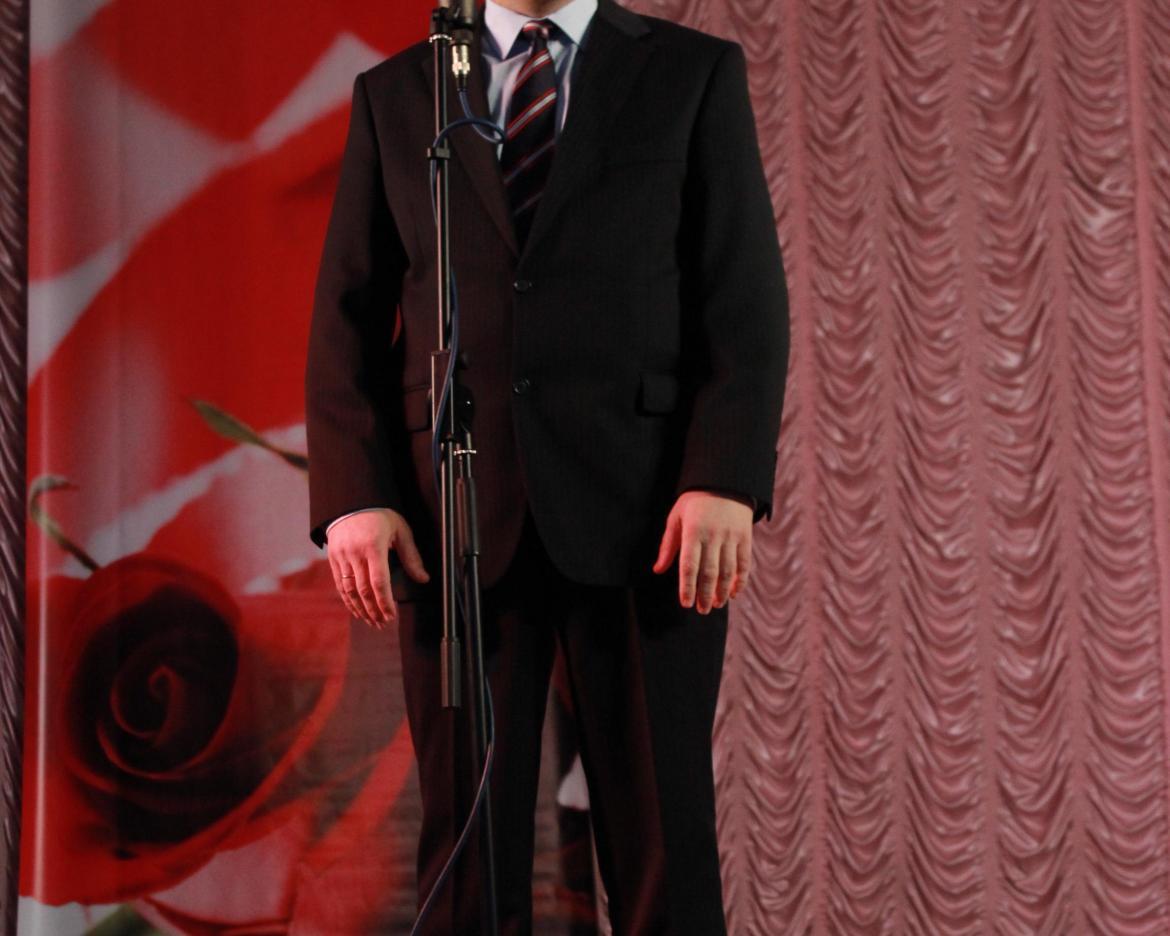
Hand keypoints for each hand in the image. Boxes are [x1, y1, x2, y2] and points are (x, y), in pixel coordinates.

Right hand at [326, 508, 429, 628]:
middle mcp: (355, 553)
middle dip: (374, 610)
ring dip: (361, 609)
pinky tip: (356, 610)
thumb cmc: (380, 515)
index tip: (392, 615)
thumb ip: (411, 556)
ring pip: (349, 590)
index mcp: (373, 546)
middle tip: (383, 623)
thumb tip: (423, 578)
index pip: (379, 581)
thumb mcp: (400, 530)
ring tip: (371, 621)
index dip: (385, 602)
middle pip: (363, 590)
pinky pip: (340, 584)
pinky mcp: (333, 559)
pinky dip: (348, 600)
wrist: (351, 501)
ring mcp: (342, 557)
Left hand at [653, 490, 752, 612]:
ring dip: (722, 591)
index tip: (686, 603)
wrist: (725, 482)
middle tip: (701, 610)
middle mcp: (714, 535)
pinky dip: (740, 581)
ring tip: (716, 605)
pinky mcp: (745, 537)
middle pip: (710, 572)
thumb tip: (658, 570)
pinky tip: (734, 593)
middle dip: (705, 594)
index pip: (689, 565)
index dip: (687, 587)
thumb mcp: (676, 517)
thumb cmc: (694, 501)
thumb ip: (668, 545)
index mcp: (693, 531)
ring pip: (728, 571)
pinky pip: (744, 563)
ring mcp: (732, 537)